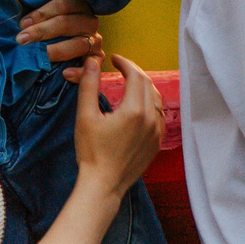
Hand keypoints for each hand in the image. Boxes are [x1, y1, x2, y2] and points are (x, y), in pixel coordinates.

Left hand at [19, 0, 104, 70]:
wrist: (60, 37)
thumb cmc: (51, 13)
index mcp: (79, 2)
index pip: (65, 3)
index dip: (43, 12)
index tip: (22, 22)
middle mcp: (90, 20)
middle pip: (68, 23)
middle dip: (43, 31)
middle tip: (21, 39)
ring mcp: (95, 40)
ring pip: (79, 44)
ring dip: (58, 50)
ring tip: (39, 55)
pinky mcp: (96, 58)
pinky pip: (93, 65)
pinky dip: (81, 71)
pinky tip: (65, 74)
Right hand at [72, 55, 163, 193]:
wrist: (104, 184)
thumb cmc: (91, 151)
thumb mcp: (85, 117)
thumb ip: (89, 86)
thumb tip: (93, 61)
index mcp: (134, 110)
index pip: (136, 76)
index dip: (126, 63)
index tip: (114, 59)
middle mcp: (151, 118)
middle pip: (148, 84)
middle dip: (135, 72)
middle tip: (120, 68)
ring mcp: (157, 131)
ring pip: (156, 99)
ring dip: (144, 87)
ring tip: (129, 82)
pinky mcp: (158, 142)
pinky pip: (159, 115)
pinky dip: (150, 103)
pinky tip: (139, 104)